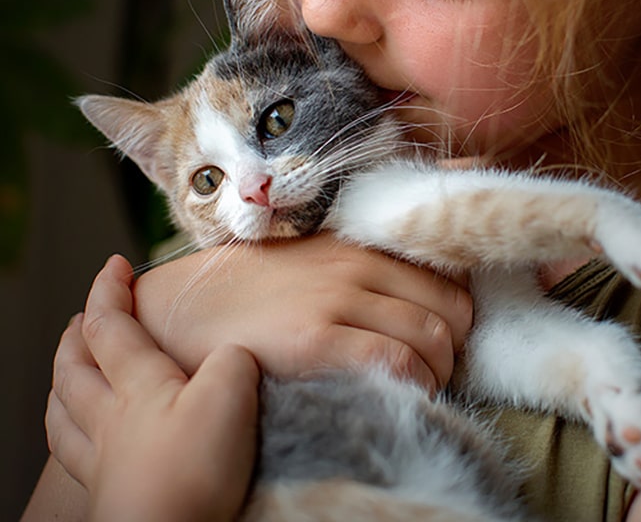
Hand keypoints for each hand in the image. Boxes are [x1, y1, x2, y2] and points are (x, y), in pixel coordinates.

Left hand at [46, 255, 260, 521]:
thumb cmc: (194, 469)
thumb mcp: (231, 394)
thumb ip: (231, 361)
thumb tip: (232, 355)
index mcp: (137, 384)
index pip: (111, 326)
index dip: (108, 291)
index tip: (114, 264)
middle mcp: (110, 416)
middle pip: (75, 365)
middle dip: (77, 333)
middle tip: (83, 315)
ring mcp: (102, 456)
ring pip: (64, 408)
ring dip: (62, 378)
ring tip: (67, 368)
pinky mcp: (106, 492)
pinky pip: (70, 453)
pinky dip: (65, 431)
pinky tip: (76, 435)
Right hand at [134, 233, 473, 391]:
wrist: (180, 308)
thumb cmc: (250, 290)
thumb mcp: (313, 258)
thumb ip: (362, 266)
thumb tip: (415, 287)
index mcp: (359, 246)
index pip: (447, 279)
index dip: (458, 317)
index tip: (445, 340)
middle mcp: (356, 266)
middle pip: (450, 311)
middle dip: (454, 350)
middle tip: (433, 371)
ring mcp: (337, 301)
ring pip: (433, 339)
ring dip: (438, 375)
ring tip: (415, 389)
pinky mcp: (315, 340)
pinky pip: (395, 364)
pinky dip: (412, 386)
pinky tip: (394, 397)